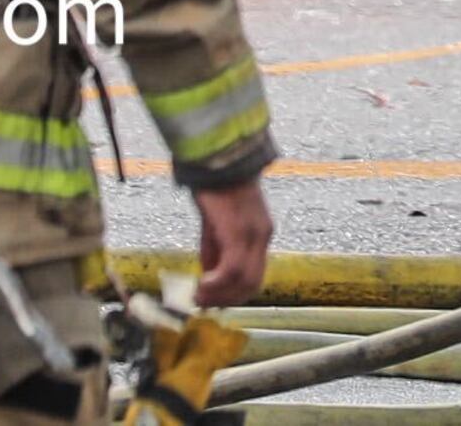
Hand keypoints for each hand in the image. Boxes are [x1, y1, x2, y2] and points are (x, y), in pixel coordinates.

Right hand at [191, 177, 271, 310]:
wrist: (218, 158)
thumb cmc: (215, 187)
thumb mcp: (216, 224)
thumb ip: (215, 250)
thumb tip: (209, 277)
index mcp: (260, 234)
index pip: (255, 276)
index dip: (234, 294)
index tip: (212, 301)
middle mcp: (262, 236)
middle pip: (252, 284)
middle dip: (227, 299)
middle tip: (203, 303)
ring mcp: (252, 234)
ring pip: (243, 280)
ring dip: (219, 295)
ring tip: (198, 296)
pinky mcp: (238, 231)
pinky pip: (232, 268)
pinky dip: (217, 283)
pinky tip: (201, 284)